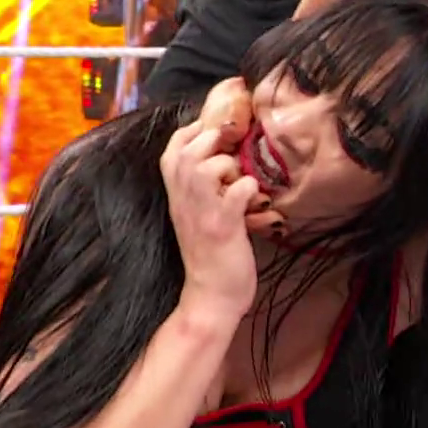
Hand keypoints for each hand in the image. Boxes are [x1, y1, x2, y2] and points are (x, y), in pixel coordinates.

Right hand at [162, 116, 272, 315]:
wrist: (211, 296)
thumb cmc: (209, 252)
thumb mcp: (196, 213)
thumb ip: (200, 185)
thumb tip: (219, 155)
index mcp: (176, 194)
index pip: (172, 147)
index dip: (194, 131)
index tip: (215, 135)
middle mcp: (184, 199)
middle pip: (188, 150)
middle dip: (214, 142)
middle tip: (232, 154)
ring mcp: (203, 212)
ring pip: (210, 166)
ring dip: (230, 166)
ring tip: (239, 181)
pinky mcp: (224, 227)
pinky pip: (238, 191)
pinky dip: (250, 188)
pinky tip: (255, 200)